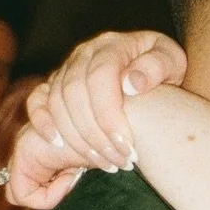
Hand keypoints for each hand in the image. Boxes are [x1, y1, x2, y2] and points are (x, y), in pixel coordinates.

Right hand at [10, 30, 187, 209]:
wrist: (150, 70)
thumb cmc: (163, 69)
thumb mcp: (172, 61)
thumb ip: (157, 66)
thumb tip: (131, 83)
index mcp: (112, 45)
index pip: (100, 77)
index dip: (110, 116)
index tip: (128, 147)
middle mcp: (83, 54)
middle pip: (75, 93)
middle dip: (97, 135)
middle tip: (122, 162)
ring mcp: (65, 68)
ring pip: (57, 102)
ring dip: (79, 138)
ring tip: (107, 163)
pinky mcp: (53, 85)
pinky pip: (37, 101)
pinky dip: (42, 122)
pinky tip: (58, 144)